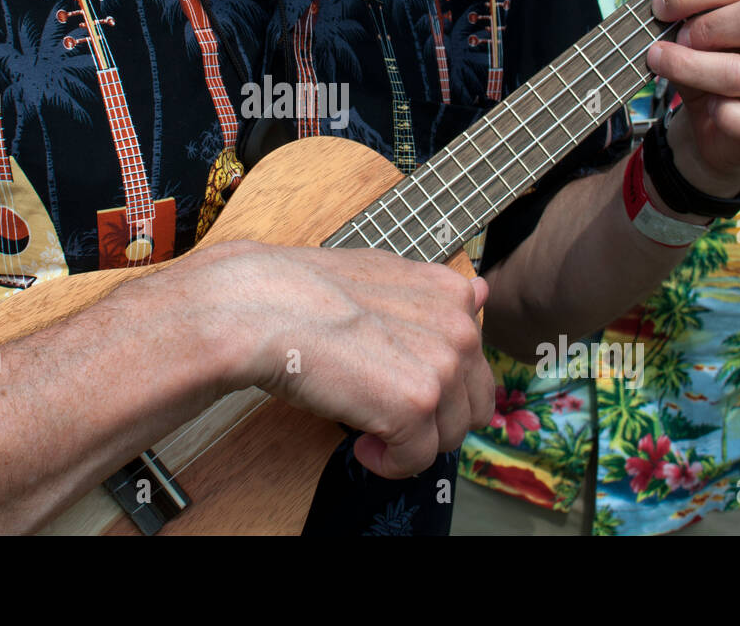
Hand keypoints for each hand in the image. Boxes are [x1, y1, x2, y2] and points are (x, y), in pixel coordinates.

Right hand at [174, 240, 493, 479]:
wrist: (261, 308)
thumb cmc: (304, 292)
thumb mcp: (379, 274)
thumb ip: (430, 293)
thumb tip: (479, 292)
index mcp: (450, 292)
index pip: (473, 360)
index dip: (437, 383)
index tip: (399, 382)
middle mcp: (457, 326)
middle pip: (471, 404)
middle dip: (431, 419)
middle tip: (384, 412)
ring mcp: (440, 366)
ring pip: (451, 436)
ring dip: (410, 441)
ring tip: (368, 425)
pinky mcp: (414, 406)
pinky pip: (418, 460)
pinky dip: (390, 463)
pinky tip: (361, 444)